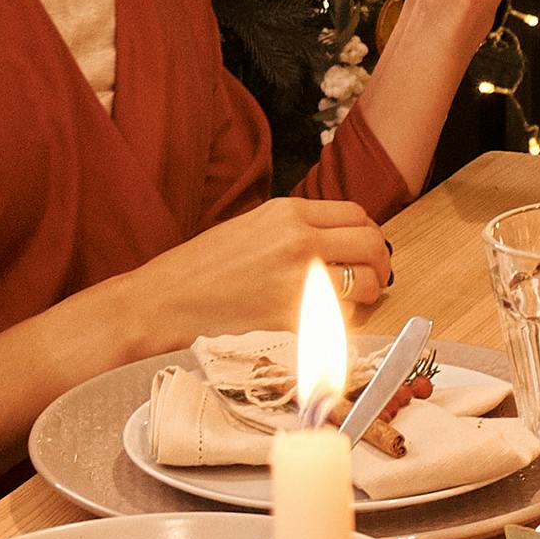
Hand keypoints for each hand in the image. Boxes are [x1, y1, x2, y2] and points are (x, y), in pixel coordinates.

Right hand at [106, 195, 395, 356]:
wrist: (160, 305)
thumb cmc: (196, 271)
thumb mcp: (248, 229)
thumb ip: (293, 230)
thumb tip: (334, 242)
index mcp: (286, 212)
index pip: (356, 214)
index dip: (367, 235)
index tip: (363, 251)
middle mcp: (299, 240)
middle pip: (371, 243)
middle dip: (378, 263)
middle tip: (372, 279)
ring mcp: (300, 280)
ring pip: (366, 282)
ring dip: (366, 295)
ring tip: (350, 304)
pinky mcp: (295, 318)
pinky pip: (344, 320)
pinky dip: (343, 325)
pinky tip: (324, 326)